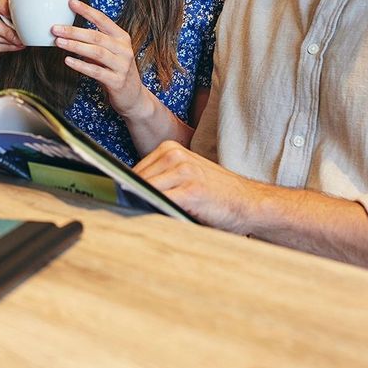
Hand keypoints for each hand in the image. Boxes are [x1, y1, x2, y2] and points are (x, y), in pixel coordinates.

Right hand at [0, 0, 23, 73]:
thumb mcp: (2, 18)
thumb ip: (8, 12)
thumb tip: (26, 14)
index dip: (4, 5)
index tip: (16, 15)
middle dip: (6, 29)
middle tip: (20, 35)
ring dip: (7, 39)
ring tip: (19, 42)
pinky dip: (4, 47)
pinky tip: (13, 47)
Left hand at [52, 0, 150, 120]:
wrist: (134, 97)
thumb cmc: (117, 71)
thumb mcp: (111, 52)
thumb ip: (96, 42)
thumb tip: (69, 31)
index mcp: (121, 38)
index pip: (103, 20)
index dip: (87, 10)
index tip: (71, 3)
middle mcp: (124, 49)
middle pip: (96, 36)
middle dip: (74, 31)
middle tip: (56, 28)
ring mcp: (122, 66)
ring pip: (96, 52)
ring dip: (75, 46)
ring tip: (59, 42)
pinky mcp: (117, 81)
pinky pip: (96, 71)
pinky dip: (80, 65)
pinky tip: (68, 61)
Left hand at [134, 141, 258, 233]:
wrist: (248, 202)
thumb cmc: (215, 194)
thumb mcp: (184, 178)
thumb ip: (159, 180)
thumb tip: (123, 193)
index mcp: (169, 149)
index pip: (132, 171)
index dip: (124, 190)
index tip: (118, 203)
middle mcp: (174, 155)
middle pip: (135, 181)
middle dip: (132, 199)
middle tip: (131, 214)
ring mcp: (183, 171)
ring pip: (145, 191)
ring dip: (142, 206)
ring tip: (147, 218)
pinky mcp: (191, 190)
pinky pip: (160, 201)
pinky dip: (155, 211)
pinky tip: (159, 219)